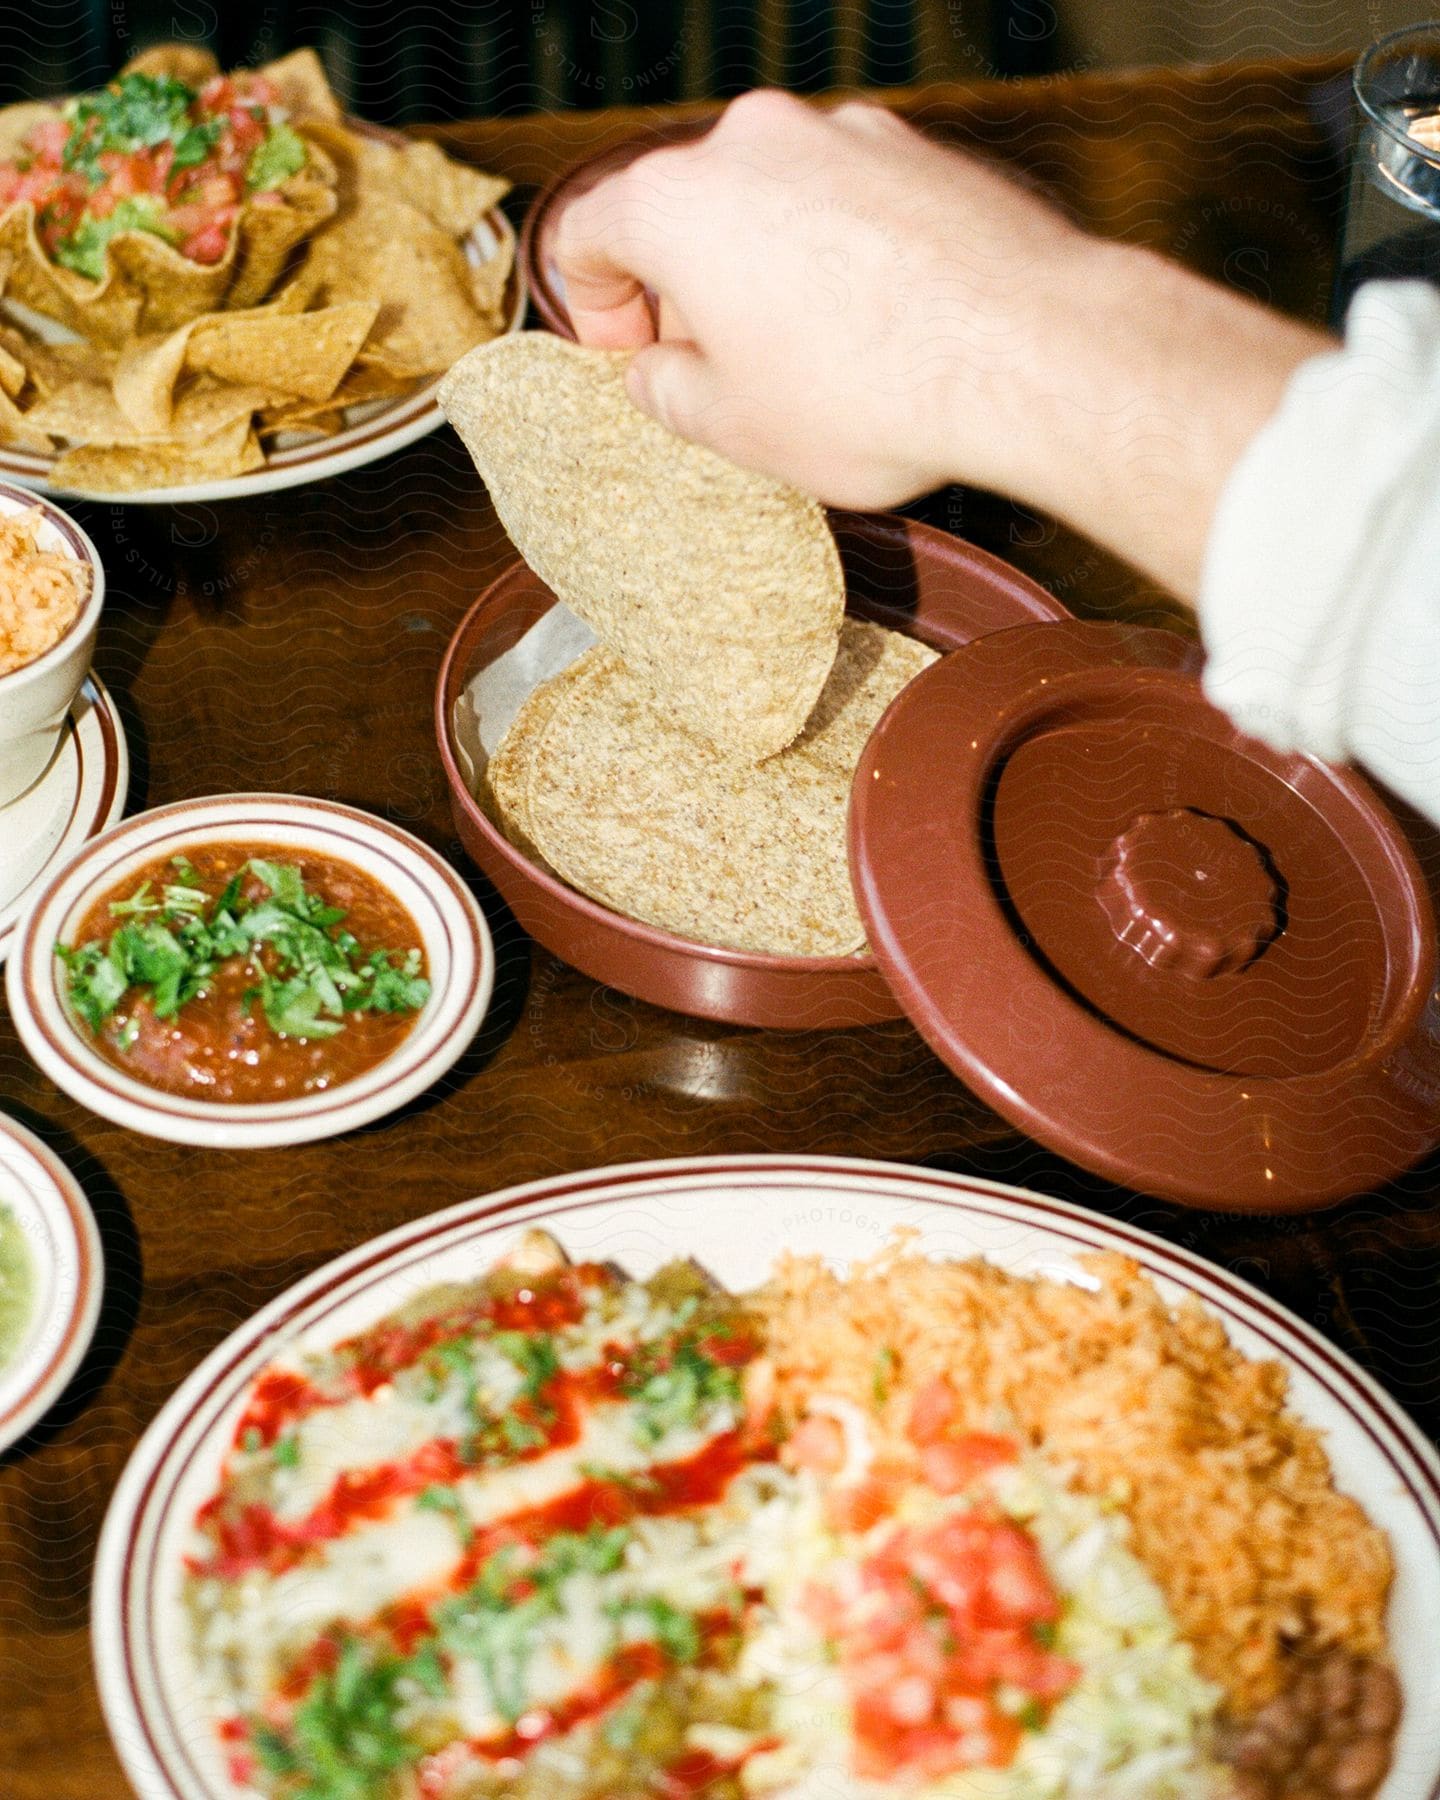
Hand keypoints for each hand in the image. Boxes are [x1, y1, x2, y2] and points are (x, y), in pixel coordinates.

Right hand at [554, 89, 1327, 595]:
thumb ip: (667, 395)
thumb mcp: (736, 431)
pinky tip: (876, 330)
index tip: (633, 353)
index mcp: (678, 201)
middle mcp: (755, 143)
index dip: (592, 307)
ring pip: (771, 204)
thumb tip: (659, 376)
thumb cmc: (875, 396)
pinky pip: (848, 202)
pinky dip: (841, 255)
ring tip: (812, 362)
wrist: (1028, 355)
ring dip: (768, 273)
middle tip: (721, 373)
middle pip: (684, 213)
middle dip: (688, 292)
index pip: (586, 234)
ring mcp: (843, 135)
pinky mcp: (916, 151)